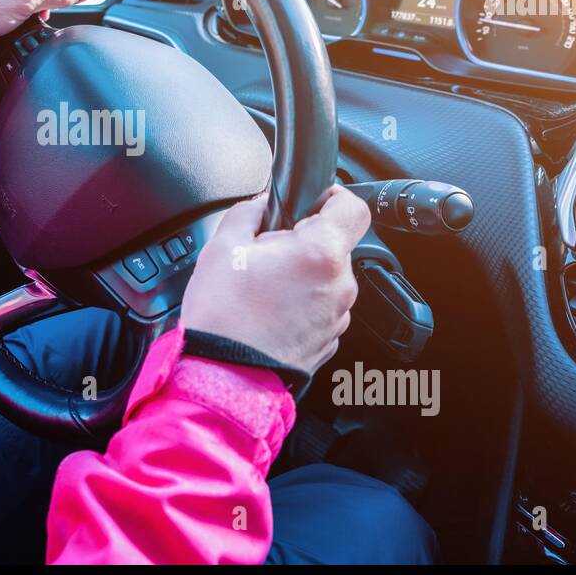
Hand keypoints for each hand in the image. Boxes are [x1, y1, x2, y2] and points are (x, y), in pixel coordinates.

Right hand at [179, 185, 370, 375]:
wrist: (225, 376)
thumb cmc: (224, 316)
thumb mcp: (223, 246)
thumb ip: (249, 211)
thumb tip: (261, 204)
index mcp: (320, 253)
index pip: (353, 207)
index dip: (332, 198)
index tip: (311, 203)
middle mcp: (339, 285)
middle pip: (334, 246)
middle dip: (304, 243)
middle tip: (266, 253)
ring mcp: (338, 316)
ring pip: (327, 279)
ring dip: (302, 276)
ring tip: (263, 288)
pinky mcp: (329, 341)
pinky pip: (320, 309)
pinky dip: (301, 305)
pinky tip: (269, 312)